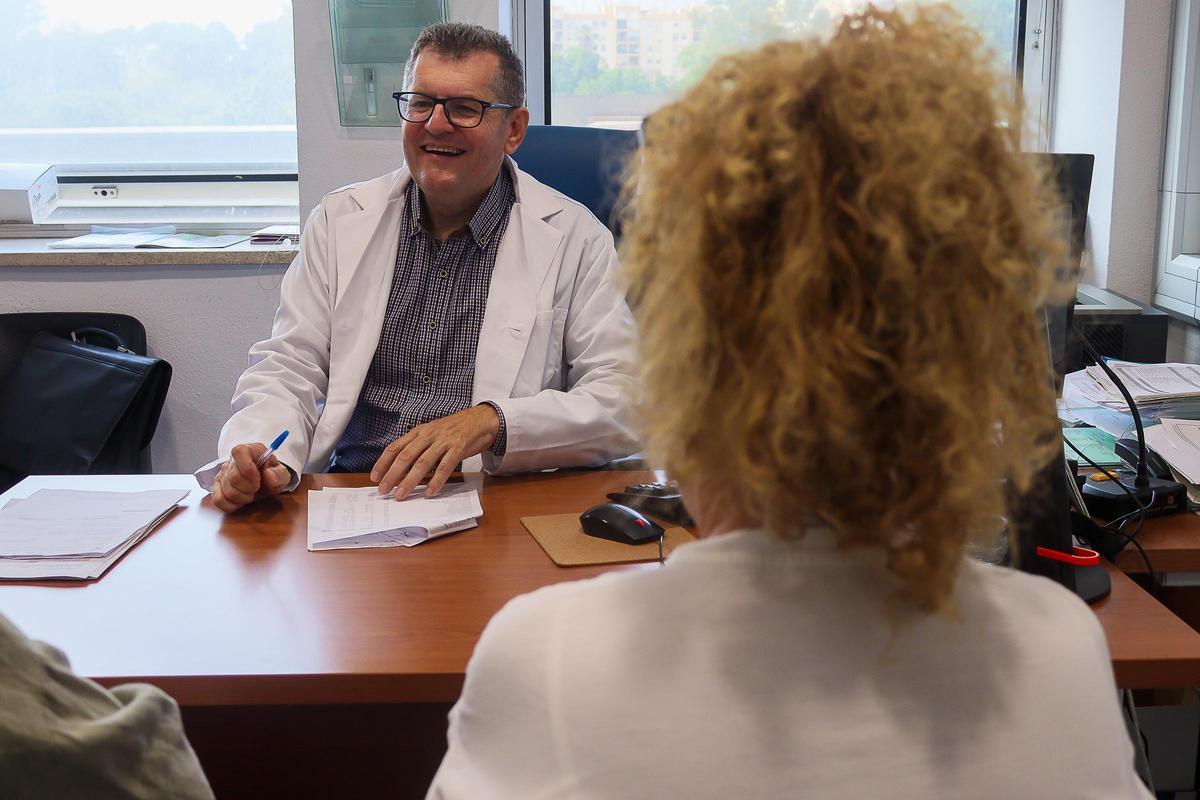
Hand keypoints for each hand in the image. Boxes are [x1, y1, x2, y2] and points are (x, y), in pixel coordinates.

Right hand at [212, 442, 291, 512]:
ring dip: (243, 498)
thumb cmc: (271, 475)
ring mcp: (222, 474)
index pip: (239, 452)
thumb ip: (279, 474)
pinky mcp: (217, 487)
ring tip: (250, 494)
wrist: (264, 482)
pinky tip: (240, 501)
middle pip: (234, 477)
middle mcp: (232, 461)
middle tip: (257, 488)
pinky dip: (231, 505)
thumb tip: (269, 475)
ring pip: (227, 491)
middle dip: (249, 488)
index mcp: (249, 451)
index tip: (258, 479)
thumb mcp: (282, 474)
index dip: (247, 468)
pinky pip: (218, 500)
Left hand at [371, 405, 499, 499]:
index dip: (383, 462)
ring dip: (410, 480)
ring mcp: (443, 441)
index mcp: (419, 432)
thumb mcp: (432, 434)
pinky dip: (436, 480)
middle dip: (392, 475)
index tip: (375, 478)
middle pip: (405, 456)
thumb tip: (401, 471)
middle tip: (384, 491)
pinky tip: (430, 492)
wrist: (480, 420)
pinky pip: (445, 466)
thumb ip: (418, 449)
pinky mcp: (458, 448)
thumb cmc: (454, 430)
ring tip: (402, 494)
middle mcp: (428, 435)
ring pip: (422, 463)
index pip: (395, 447)